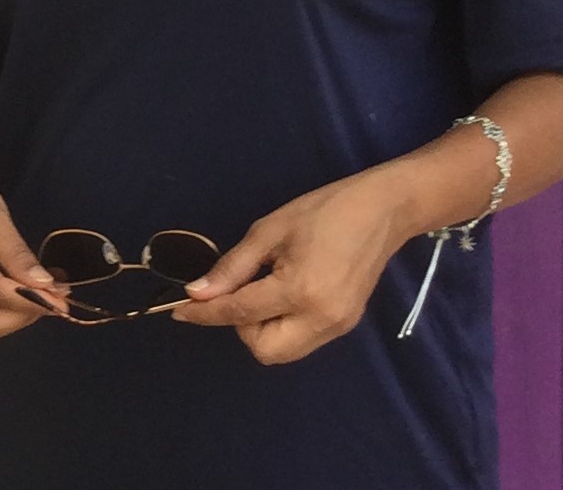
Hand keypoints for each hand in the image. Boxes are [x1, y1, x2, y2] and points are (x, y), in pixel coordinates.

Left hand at [171, 171, 409, 363]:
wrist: (383, 211)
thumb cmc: (322, 211)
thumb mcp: (269, 231)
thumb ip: (232, 267)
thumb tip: (198, 292)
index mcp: (300, 291)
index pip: (240, 313)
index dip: (205, 313)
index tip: (179, 311)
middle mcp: (320, 319)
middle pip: (263, 350)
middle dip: (241, 328)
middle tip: (239, 292)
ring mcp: (337, 327)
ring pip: (283, 351)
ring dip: (260, 329)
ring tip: (262, 289)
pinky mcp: (346, 326)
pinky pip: (302, 341)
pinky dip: (281, 326)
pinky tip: (282, 294)